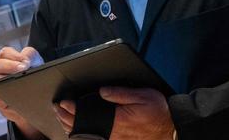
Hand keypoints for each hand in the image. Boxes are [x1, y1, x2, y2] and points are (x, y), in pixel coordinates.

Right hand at [0, 46, 44, 138]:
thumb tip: (28, 59)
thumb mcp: (35, 65)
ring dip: (6, 77)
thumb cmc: (33, 80)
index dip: (16, 55)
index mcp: (6, 60)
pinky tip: (13, 94)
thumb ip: (31, 57)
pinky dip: (3, 93)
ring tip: (20, 78)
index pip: (6, 53)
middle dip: (10, 65)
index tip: (27, 62)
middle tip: (24, 68)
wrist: (32, 103)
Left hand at [54, 87, 174, 139]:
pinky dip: (85, 136)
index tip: (62, 103)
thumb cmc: (158, 112)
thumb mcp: (142, 95)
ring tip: (63, 119)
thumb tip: (102, 91)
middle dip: (67, 118)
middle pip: (84, 127)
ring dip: (73, 128)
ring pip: (88, 136)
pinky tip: (78, 132)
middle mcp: (113, 133)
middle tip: (57, 109)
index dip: (72, 109)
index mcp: (117, 120)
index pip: (88, 114)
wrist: (171, 129)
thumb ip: (120, 93)